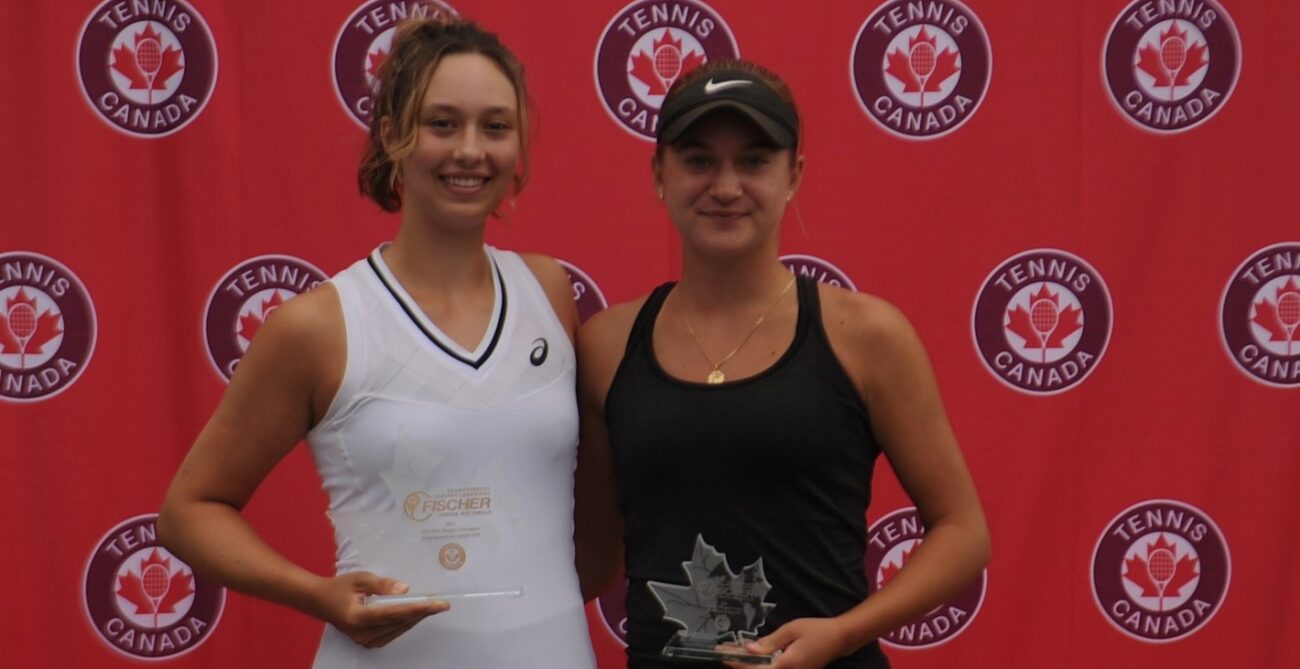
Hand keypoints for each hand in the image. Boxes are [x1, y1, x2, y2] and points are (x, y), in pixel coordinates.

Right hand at [312, 571, 448, 648]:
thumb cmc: (340, 587)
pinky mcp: (369, 642)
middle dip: (422, 612)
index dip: (419, 609)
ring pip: (399, 629)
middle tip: (442, 604)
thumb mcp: (360, 578)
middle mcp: (362, 634)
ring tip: (433, 607)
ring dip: (416, 618)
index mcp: (358, 618)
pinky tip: (416, 613)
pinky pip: (393, 632)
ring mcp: (365, 641)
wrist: (321, 602)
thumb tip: (405, 590)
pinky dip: (406, 622)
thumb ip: (382, 584)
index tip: (438, 604)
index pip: (395, 613)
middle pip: (400, 622)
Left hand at [723, 617, 851, 668]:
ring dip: (751, 666)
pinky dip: (763, 665)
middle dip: (742, 666)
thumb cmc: (817, 630)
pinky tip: (755, 656)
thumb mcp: (791, 630)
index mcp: (788, 664)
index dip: (739, 665)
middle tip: (726, 654)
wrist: (840, 638)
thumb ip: (770, 642)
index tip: (725, 656)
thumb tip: (750, 649)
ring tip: (736, 654)